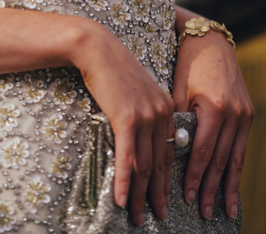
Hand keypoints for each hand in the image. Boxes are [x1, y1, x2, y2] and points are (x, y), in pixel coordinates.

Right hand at [75, 22, 175, 226]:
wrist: (97, 48)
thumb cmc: (112, 68)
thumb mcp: (136, 91)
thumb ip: (144, 113)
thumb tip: (140, 139)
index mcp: (166, 108)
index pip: (169, 152)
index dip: (165, 180)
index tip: (163, 199)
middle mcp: (161, 115)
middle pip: (159, 164)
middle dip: (156, 195)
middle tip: (155, 217)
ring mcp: (145, 117)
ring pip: (144, 166)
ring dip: (140, 195)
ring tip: (136, 216)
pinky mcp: (127, 118)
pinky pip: (127, 158)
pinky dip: (124, 182)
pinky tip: (121, 199)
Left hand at [172, 23, 253, 220]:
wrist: (210, 41)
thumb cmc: (187, 64)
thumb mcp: (178, 91)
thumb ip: (179, 122)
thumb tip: (173, 153)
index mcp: (214, 108)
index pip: (203, 151)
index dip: (195, 176)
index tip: (187, 196)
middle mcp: (233, 113)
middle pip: (221, 159)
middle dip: (212, 188)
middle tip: (204, 212)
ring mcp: (244, 114)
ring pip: (235, 158)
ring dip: (228, 185)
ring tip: (224, 210)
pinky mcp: (248, 113)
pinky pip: (241, 146)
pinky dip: (236, 167)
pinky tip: (233, 185)